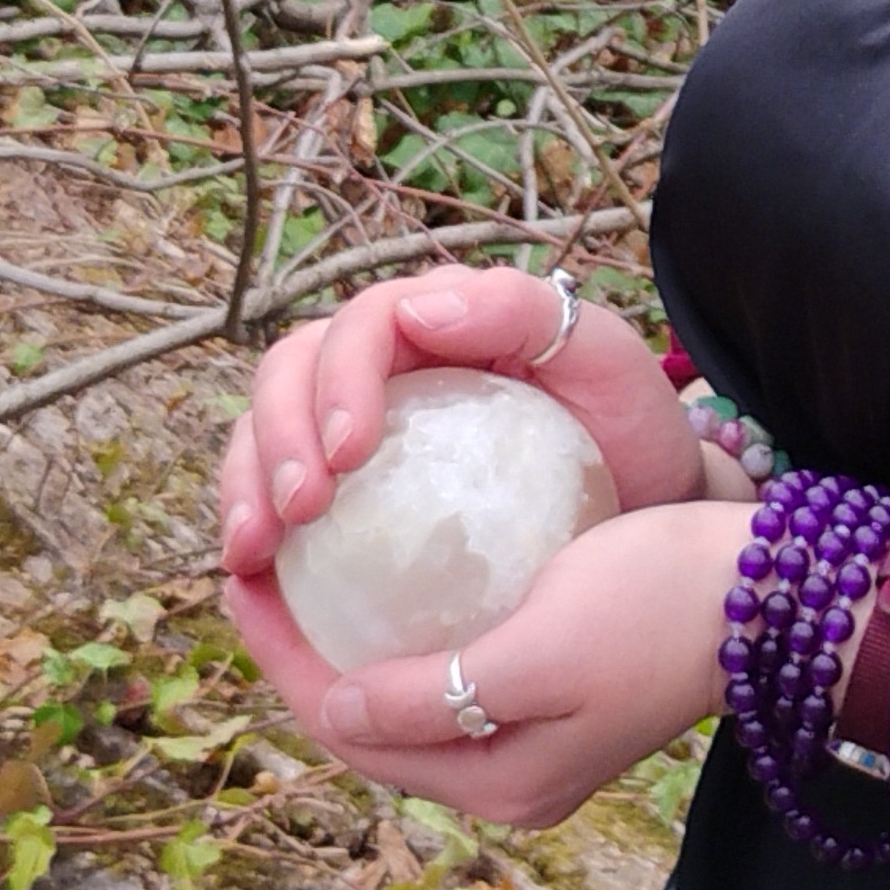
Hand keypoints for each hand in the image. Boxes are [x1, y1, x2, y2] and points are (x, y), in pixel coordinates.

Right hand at [218, 262, 702, 580]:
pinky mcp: (349, 488)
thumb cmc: (629, 426)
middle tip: (297, 509)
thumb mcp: (606, 356)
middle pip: (292, 369)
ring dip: (244, 484)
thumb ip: (524, 312)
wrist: (645, 503)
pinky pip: (278, 495)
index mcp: (441, 318)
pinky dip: (254, 527)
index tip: (349, 453)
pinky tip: (256, 580)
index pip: (361, 324)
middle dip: (273, 433)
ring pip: (265, 429)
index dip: (338, 379)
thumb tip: (418, 309)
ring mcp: (361, 421)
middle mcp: (388, 360)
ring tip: (253, 552)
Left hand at [224, 496, 752, 827]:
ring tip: (311, 569)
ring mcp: (540, 747)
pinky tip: (399, 577)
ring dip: (353, 643)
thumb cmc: (664, 603)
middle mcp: (509, 781)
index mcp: (498, 783)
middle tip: (261, 564)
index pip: (348, 729)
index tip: (242, 573)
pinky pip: (454, 676)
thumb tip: (335, 710)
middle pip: (369, 722)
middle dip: (307, 652)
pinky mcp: (566, 702)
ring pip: (408, 701)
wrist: (780, 597)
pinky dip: (409, 633)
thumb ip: (436, 691)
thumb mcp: (541, 645)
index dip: (284, 656)